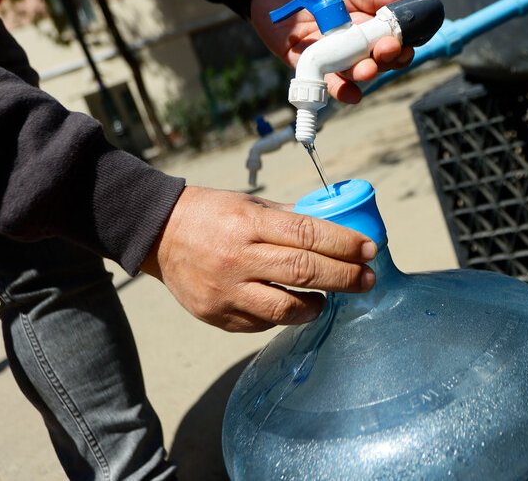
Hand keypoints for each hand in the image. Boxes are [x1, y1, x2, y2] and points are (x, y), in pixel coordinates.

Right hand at [141, 186, 376, 331]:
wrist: (158, 234)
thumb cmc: (212, 215)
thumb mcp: (250, 205)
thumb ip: (289, 219)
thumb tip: (337, 229)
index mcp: (248, 223)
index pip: (307, 234)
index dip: (344, 243)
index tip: (369, 249)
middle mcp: (237, 259)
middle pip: (304, 272)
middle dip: (345, 277)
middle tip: (368, 279)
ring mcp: (226, 291)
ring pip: (285, 309)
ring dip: (316, 305)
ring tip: (328, 297)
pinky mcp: (217, 316)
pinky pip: (262, 323)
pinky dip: (283, 316)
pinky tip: (291, 305)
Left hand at [250, 0, 417, 102]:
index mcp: (366, 21)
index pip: (390, 39)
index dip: (401, 45)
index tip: (404, 43)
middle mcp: (351, 42)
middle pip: (376, 60)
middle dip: (385, 60)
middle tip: (386, 51)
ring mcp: (331, 54)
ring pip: (353, 73)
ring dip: (363, 75)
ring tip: (367, 70)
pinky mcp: (306, 62)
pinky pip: (324, 81)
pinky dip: (339, 91)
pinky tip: (352, 94)